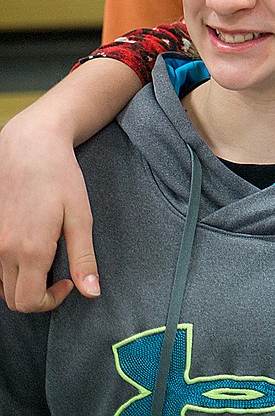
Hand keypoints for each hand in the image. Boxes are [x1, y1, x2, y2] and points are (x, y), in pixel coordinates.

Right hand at [0, 99, 100, 311]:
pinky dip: (8, 268)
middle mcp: (3, 250)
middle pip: (12, 298)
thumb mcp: (81, 217)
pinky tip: (27, 250)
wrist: (29, 146)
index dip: (51, 301)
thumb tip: (92, 293)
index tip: (69, 282)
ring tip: (44, 260)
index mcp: (30, 250)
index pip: (29, 302)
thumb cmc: (60, 178)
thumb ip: (84, 258)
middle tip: (59, 275)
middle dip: (37, 296)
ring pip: (0, 283)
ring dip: (21, 282)